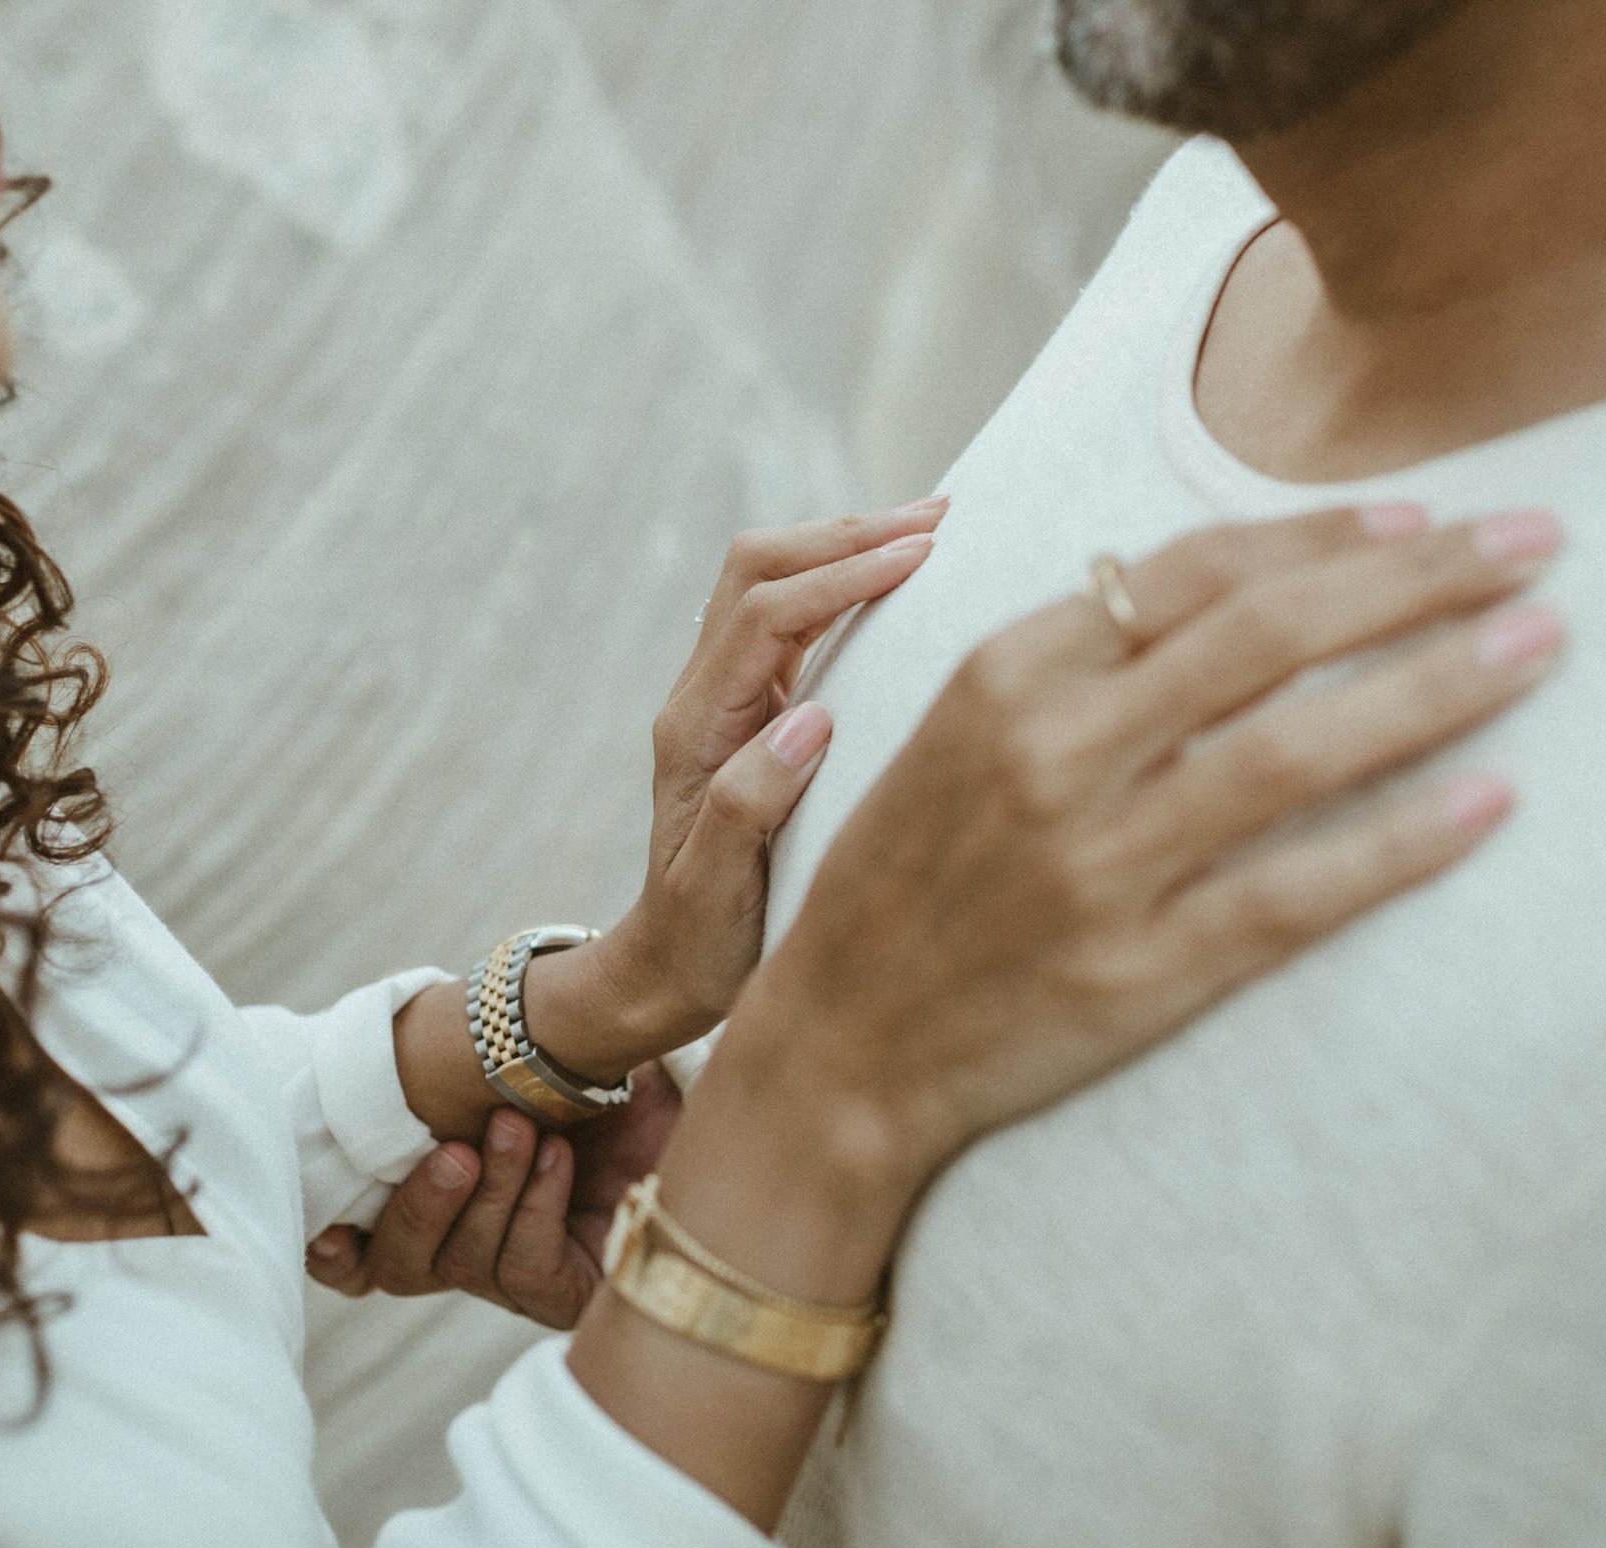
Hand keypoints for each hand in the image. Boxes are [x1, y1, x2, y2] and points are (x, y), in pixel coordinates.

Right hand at [305, 1064, 686, 1328]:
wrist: (704, 1094)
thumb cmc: (612, 1074)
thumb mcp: (532, 1062)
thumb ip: (466, 1062)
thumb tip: (396, 1021)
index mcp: (451, 1202)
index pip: (370, 1252)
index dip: (338, 1251)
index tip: (325, 1230)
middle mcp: (478, 1248)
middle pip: (403, 1268)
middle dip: (418, 1208)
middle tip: (453, 1148)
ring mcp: (523, 1275)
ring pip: (462, 1265)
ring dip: (485, 1195)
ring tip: (518, 1130)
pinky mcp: (575, 1297)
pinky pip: (526, 1271)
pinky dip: (533, 1211)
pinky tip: (557, 1161)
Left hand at [520, 498, 948, 1083]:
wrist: (666, 971)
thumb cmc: (700, 942)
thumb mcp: (719, 890)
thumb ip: (752, 803)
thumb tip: (808, 720)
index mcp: (696, 729)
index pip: (766, 613)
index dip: (842, 574)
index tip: (920, 555)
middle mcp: (703, 696)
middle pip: (759, 568)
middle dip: (846, 533)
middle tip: (938, 518)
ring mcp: (726, 697)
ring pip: (774, 580)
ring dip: (845, 545)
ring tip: (930, 528)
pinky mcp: (754, 708)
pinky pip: (793, 616)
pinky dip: (846, 582)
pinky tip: (901, 579)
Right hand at [704, 504, 1567, 1203]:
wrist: (840, 1047)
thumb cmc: (910, 878)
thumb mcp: (959, 732)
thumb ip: (1078, 657)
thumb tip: (1233, 582)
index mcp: (1006, 677)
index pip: (1194, 571)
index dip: (1325, 533)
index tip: (1427, 515)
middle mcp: (1052, 757)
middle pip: (1267, 636)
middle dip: (1418, 578)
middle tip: (1538, 543)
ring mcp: (1097, 867)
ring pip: (1297, 752)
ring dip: (1438, 686)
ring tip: (1543, 644)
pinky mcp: (1137, 972)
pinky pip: (1295, 895)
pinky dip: (1400, 844)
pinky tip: (1492, 802)